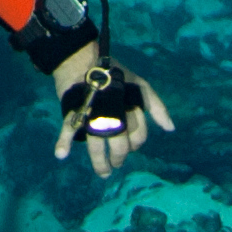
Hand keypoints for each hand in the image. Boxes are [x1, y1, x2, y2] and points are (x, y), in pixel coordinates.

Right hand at [48, 42, 172, 182]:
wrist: (85, 57)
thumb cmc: (115, 73)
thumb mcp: (141, 86)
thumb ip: (156, 107)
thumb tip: (171, 129)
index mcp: (130, 108)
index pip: (139, 136)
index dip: (137, 143)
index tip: (131, 146)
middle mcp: (114, 115)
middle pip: (120, 145)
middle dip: (120, 158)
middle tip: (116, 164)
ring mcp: (93, 115)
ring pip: (98, 146)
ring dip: (100, 163)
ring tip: (104, 173)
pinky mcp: (74, 111)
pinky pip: (68, 129)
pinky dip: (63, 143)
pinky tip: (61, 155)